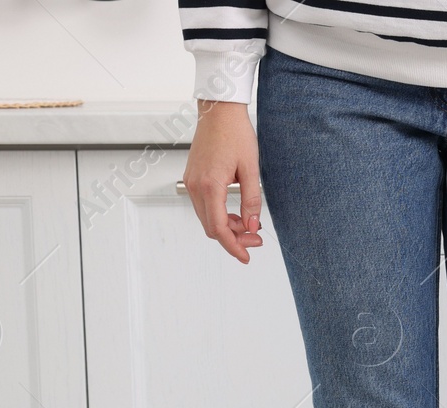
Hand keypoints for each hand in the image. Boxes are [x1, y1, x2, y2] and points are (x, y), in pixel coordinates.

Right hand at [184, 100, 263, 262]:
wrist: (219, 111)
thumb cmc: (236, 134)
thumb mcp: (251, 170)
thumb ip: (251, 202)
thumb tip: (252, 227)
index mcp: (210, 186)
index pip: (219, 229)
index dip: (233, 246)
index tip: (247, 256)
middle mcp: (195, 187)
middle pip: (211, 228)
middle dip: (233, 238)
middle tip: (256, 239)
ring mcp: (190, 182)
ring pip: (206, 218)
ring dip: (226, 227)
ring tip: (249, 224)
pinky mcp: (192, 178)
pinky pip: (203, 206)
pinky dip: (219, 215)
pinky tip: (236, 213)